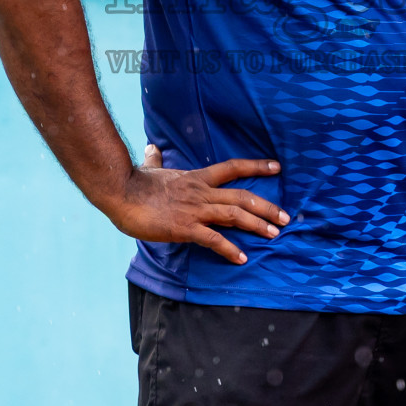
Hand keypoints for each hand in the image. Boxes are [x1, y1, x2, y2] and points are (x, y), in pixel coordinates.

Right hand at [102, 144, 289, 264]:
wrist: (120, 191)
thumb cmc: (134, 183)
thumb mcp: (150, 169)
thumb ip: (155, 160)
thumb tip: (152, 147)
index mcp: (196, 178)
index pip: (232, 168)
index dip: (256, 166)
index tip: (277, 167)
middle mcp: (201, 192)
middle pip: (242, 196)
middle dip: (267, 207)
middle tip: (286, 217)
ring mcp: (194, 209)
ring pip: (234, 214)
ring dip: (257, 225)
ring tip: (275, 235)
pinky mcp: (184, 227)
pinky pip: (213, 239)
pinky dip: (230, 249)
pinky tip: (241, 258)